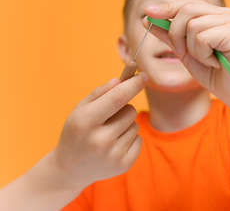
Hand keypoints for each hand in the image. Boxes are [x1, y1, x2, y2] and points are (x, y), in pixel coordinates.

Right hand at [52, 73, 147, 188]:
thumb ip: (100, 92)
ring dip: (126, 124)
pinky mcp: (124, 165)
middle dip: (124, 109)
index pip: (117, 98)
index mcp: (85, 122)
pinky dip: (130, 138)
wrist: (70, 168)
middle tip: (108, 118)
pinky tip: (114, 145)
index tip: (143, 76)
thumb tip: (121, 81)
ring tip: (108, 134)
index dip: (132, 85)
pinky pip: (139, 139)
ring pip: (135, 124)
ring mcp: (113, 155)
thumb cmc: (77, 132)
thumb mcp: (80, 109)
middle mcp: (100, 140)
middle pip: (130, 110)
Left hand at [142, 0, 229, 102]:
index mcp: (218, 14)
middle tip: (187, 54)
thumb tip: (147, 17)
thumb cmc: (213, 73)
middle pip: (186, 9)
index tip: (147, 13)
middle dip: (177, 34)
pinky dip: (202, 55)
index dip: (167, 7)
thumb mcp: (185, 51)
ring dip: (192, 49)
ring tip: (208, 59)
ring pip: (192, 25)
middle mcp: (228, 13)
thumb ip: (168, 34)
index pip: (187, 2)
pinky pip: (202, 38)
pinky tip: (216, 62)